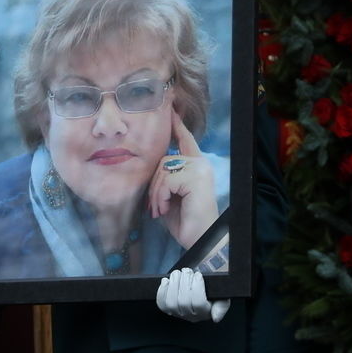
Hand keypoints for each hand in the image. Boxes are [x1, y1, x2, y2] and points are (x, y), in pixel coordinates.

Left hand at [148, 110, 217, 249]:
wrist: (199, 239)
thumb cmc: (184, 222)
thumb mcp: (169, 196)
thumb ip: (164, 178)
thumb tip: (150, 167)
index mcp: (196, 166)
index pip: (186, 140)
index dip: (177, 127)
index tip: (171, 113)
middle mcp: (200, 163)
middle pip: (164, 159)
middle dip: (154, 183)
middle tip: (154, 206)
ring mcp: (200, 168)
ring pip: (163, 168)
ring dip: (156, 192)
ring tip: (160, 209)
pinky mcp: (196, 176)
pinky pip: (166, 179)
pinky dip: (160, 196)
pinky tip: (164, 209)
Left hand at [155, 268, 230, 322]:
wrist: (200, 287)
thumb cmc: (212, 291)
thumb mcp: (222, 296)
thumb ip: (222, 306)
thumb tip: (216, 317)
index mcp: (205, 312)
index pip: (198, 303)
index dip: (196, 286)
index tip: (198, 274)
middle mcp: (191, 316)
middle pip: (183, 302)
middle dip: (184, 282)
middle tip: (187, 270)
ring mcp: (178, 314)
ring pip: (171, 303)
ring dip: (173, 284)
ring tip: (177, 273)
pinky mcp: (168, 309)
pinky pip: (161, 303)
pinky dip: (162, 291)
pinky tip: (167, 281)